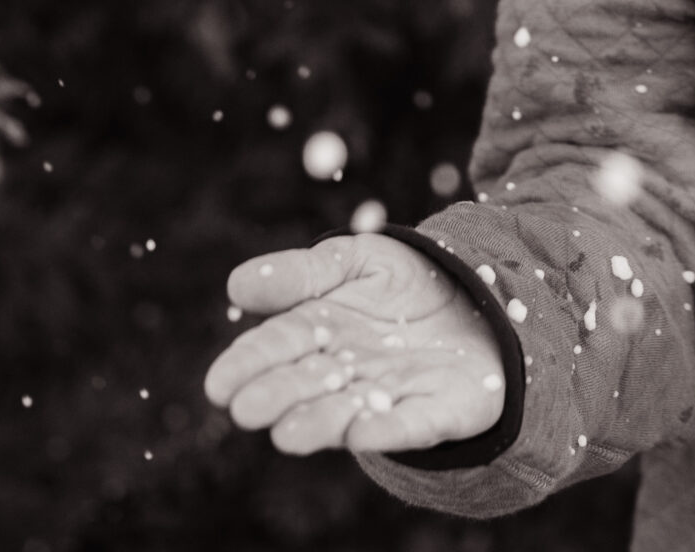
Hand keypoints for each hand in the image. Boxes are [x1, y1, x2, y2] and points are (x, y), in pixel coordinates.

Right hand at [203, 231, 508, 455]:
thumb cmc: (401, 283)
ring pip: (349, 411)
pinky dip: (389, 431)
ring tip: (289, 434)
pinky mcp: (435, 412)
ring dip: (321, 423)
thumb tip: (235, 284)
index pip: (278, 346)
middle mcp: (348, 372)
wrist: (476, 297)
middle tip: (247, 409)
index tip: (219, 384)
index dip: (249, 363)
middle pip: (308, 384)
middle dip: (279, 396)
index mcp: (320, 332)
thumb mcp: (353, 260)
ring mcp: (390, 395)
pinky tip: (364, 435)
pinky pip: (412, 424)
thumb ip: (301, 272)